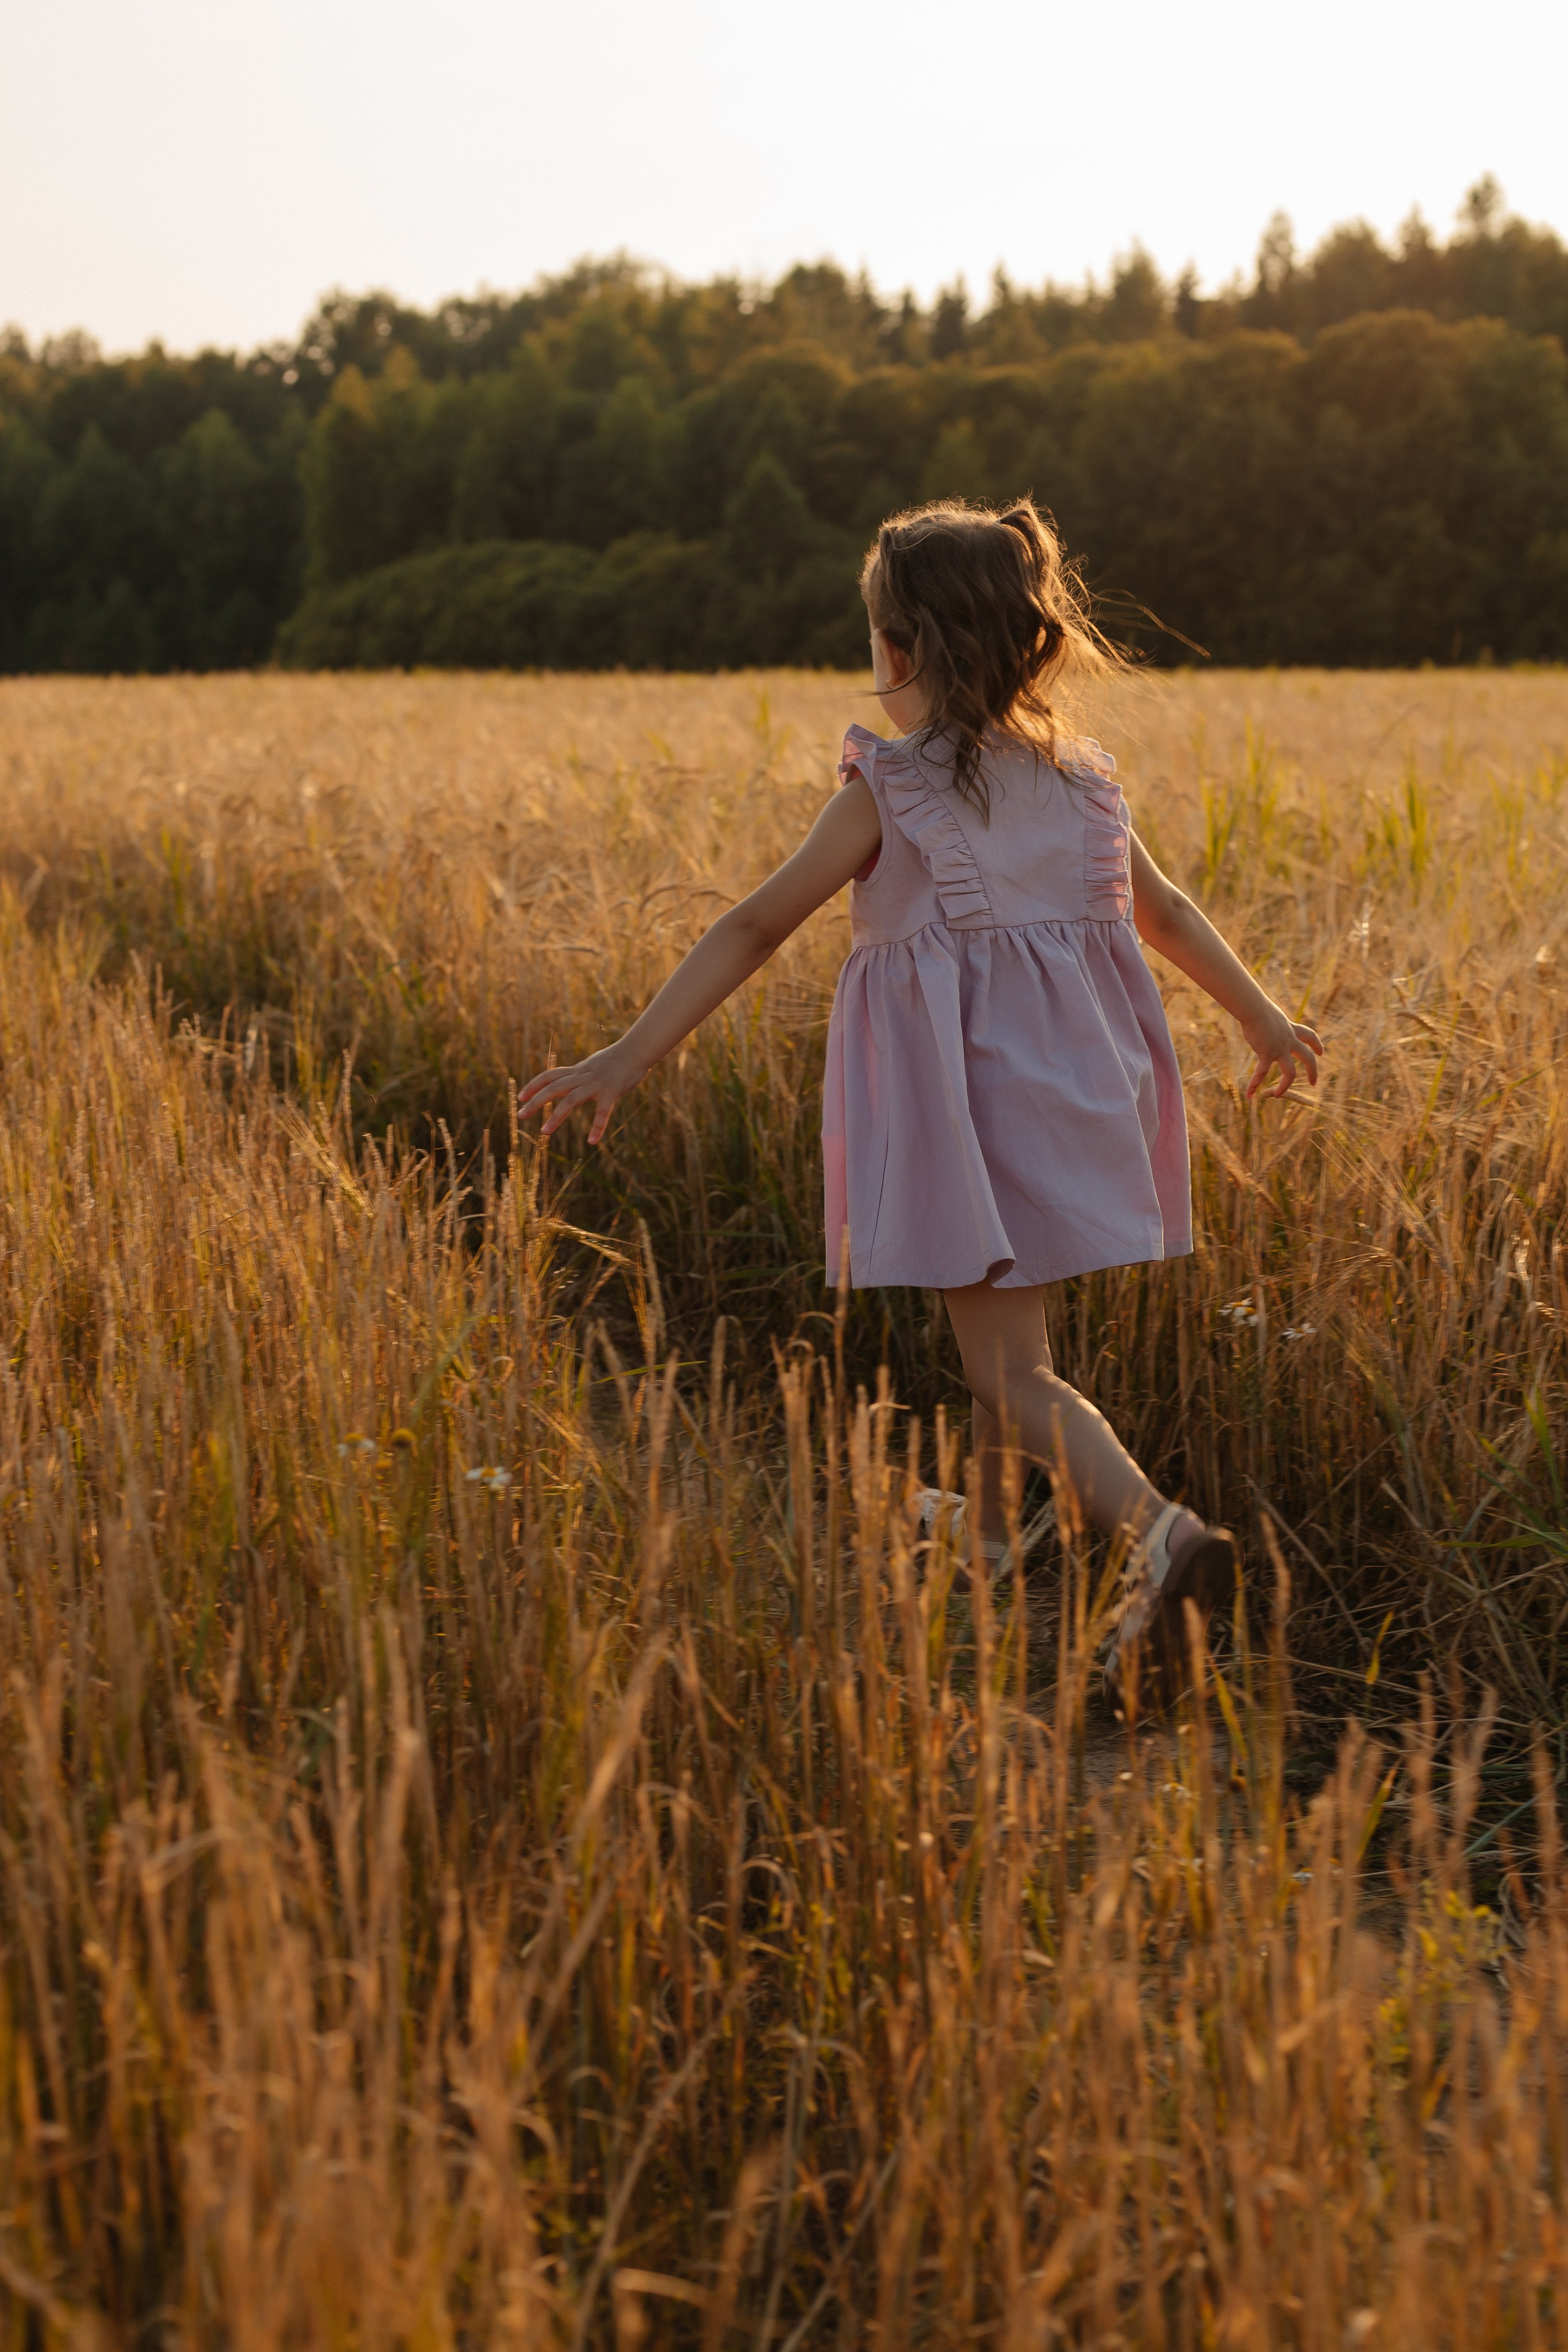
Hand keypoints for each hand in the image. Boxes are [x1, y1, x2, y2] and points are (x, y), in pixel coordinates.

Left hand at [518, 1043, 645, 1144]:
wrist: (636, 1050)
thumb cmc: (616, 1059)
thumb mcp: (592, 1065)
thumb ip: (580, 1075)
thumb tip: (570, 1081)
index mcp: (577, 1071)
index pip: (549, 1076)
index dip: (533, 1086)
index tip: (520, 1097)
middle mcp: (582, 1077)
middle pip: (553, 1088)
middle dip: (535, 1102)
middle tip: (520, 1115)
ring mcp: (596, 1085)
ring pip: (571, 1100)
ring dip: (556, 1117)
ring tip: (544, 1132)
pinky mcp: (611, 1092)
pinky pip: (603, 1112)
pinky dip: (597, 1127)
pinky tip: (592, 1141)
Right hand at [1240, 1006, 1323, 1099]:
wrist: (1254, 1008)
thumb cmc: (1257, 1006)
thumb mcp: (1270, 1012)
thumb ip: (1270, 1020)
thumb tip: (1261, 1016)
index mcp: (1290, 1028)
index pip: (1309, 1036)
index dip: (1317, 1044)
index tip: (1321, 1052)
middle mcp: (1289, 1041)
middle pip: (1307, 1058)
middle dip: (1312, 1071)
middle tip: (1314, 1082)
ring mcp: (1279, 1049)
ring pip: (1290, 1072)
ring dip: (1285, 1085)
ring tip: (1278, 1095)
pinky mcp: (1267, 1054)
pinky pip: (1261, 1073)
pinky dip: (1254, 1084)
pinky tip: (1249, 1095)